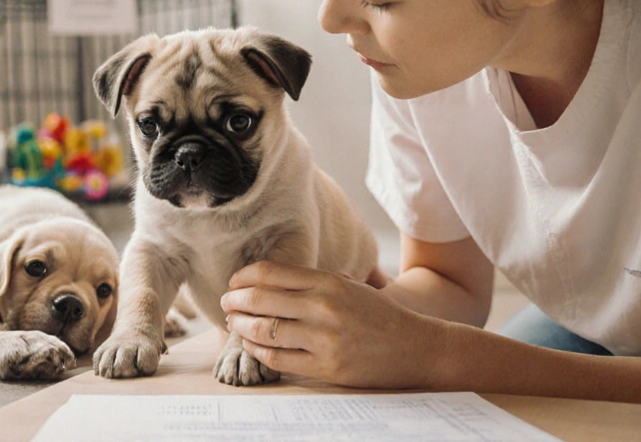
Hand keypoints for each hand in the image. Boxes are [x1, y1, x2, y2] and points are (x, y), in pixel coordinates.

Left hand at [220, 261, 443, 388]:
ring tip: (233, 325)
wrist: (414, 347)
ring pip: (263, 331)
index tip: (234, 282)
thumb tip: (265, 280)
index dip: (243, 277)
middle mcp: (323, 308)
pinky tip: (252, 345)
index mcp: (328, 282)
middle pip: (259, 300)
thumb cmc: (377, 315)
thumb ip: (311, 281)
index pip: (269, 273)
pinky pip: (278, 359)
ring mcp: (324, 340)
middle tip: (226, 303)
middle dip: (234, 301)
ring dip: (240, 327)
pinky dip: (258, 350)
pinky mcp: (326, 368)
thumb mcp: (347, 285)